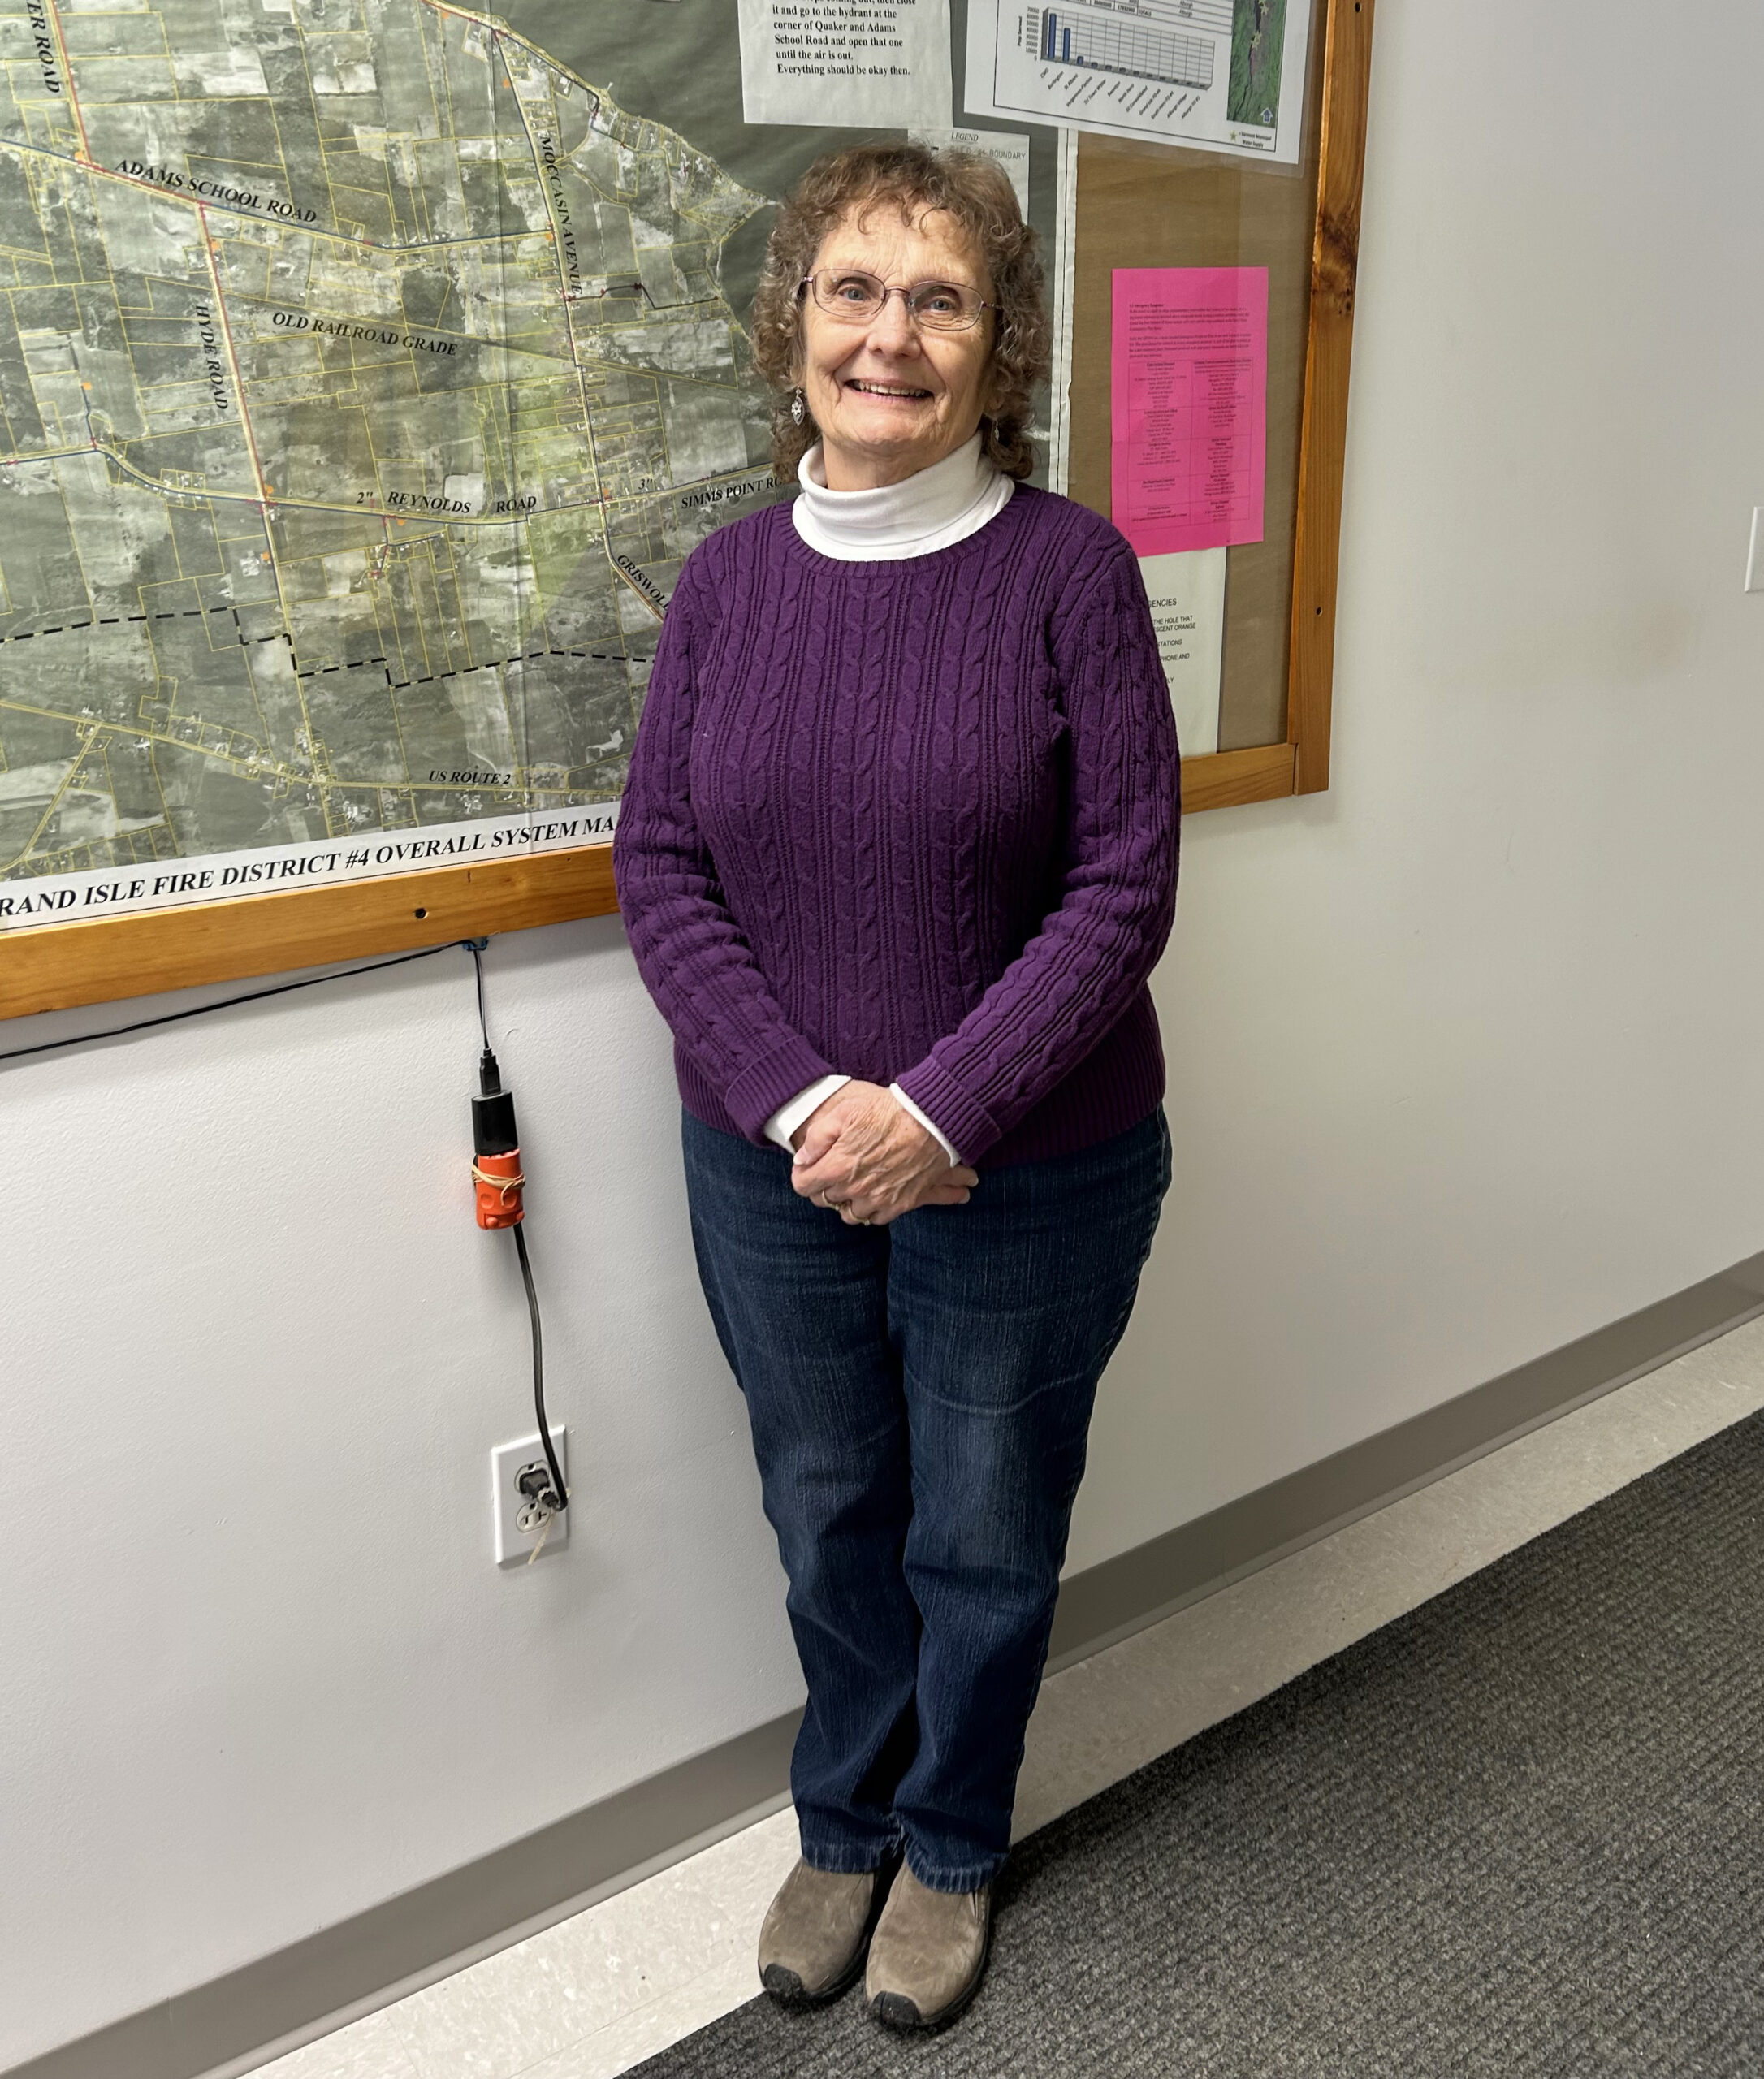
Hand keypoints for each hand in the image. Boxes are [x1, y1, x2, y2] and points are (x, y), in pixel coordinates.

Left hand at [790, 1081, 977, 1225]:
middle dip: (825, 1186)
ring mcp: (878, 1199)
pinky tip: (874, 1192)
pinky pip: (875, 1219)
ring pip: (849, 1214)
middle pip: (825, 1200)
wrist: (931, 1122)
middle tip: (834, 1170)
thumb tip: (802, 1159)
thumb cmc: (887, 1111)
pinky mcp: (899, 1204)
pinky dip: (871, 1209)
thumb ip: (817, 1138)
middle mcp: (855, 1189)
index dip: (803, 1175)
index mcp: (837, 1166)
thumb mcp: (845, 1111)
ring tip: (854, 1184)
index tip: (810, 1167)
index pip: (803, 1186)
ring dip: (848, 1201)